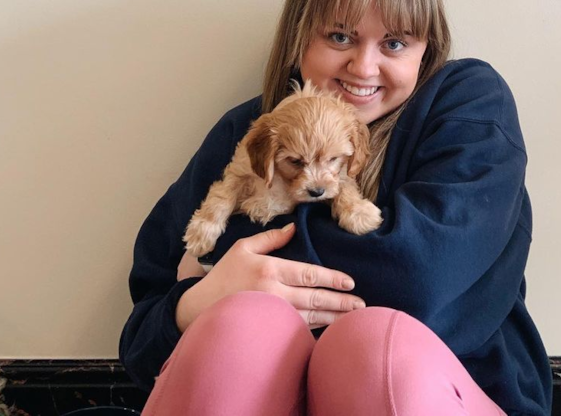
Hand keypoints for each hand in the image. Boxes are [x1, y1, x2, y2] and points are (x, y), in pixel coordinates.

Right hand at [175, 222, 364, 332]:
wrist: (199, 310)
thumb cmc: (222, 276)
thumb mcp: (243, 248)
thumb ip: (270, 238)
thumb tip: (293, 227)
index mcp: (270, 270)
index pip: (308, 273)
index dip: (331, 278)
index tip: (350, 281)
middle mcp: (274, 293)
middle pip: (314, 298)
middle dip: (340, 301)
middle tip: (361, 304)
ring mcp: (271, 315)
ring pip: (310, 318)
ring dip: (334, 318)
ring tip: (353, 319)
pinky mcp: (267, 332)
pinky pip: (297, 333)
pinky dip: (315, 332)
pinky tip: (330, 332)